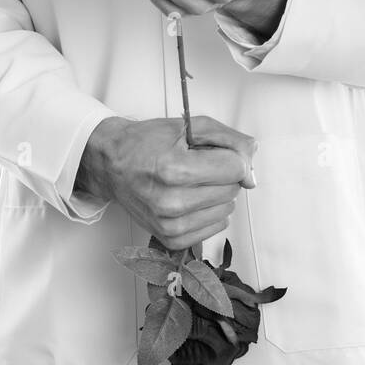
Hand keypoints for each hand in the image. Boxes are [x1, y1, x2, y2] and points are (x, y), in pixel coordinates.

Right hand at [74, 115, 256, 250]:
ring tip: (191, 180)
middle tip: (198, 164)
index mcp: (174, 169)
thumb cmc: (148, 142)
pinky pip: (215, 228)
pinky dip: (209, 212)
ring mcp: (170, 224)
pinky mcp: (170, 239)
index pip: (235, 168)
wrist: (113, 163)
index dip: (233, 156)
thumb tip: (251, 165)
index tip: (218, 151)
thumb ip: (229, 139)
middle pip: (232, 189)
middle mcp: (171, 201)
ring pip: (226, 210)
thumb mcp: (190, 126)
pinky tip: (191, 197)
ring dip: (217, 193)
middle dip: (223, 173)